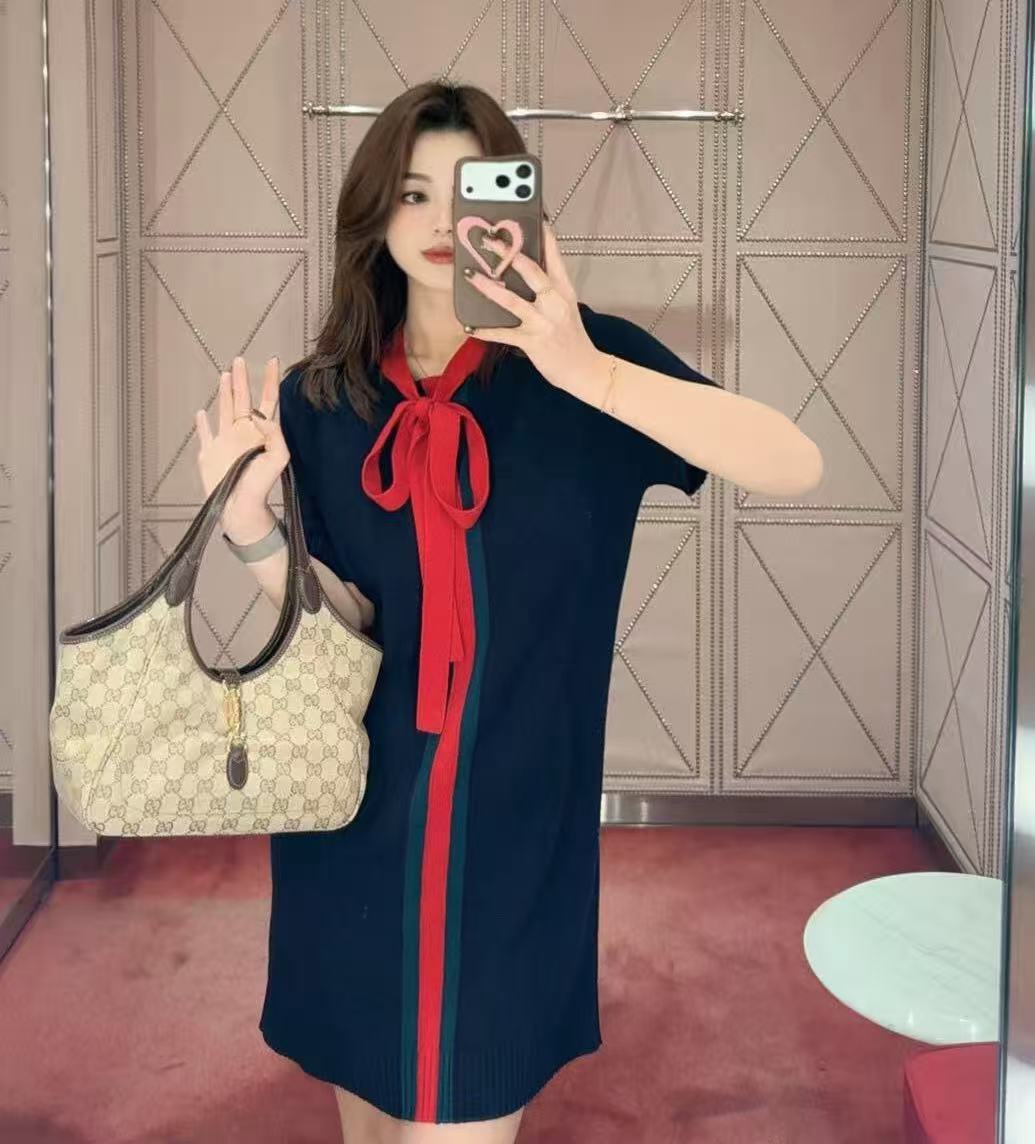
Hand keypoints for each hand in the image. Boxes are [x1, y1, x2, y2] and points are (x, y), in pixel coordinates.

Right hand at [194, 356, 287, 524]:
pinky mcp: (209, 454)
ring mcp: (225, 442)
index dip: (270, 381)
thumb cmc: (260, 486)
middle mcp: (243, 433)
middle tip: (240, 359)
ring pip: (225, 410)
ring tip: (226, 374)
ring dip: (225, 392)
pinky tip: (201, 412)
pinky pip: (205, 434)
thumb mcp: (277, 458)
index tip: (274, 362)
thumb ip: (274, 434)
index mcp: (260, 433)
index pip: (267, 401)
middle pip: (243, 399)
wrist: (238, 507)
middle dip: (242, 379)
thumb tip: (260, 414)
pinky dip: (202, 424)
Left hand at [461, 219, 601, 390]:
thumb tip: (524, 269)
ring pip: (512, 300)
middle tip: (489, 239)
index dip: (543, 233)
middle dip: (508, 253)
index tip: (531, 213)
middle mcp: (554, 302)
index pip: (554, 255)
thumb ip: (549, 287)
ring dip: (488, 287)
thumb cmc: (572, 337)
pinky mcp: (532, 342)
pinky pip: (503, 334)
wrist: (585, 370)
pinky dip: (485, 331)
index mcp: (564, 289)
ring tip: (470, 275)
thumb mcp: (566, 306)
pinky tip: (468, 327)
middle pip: (531, 270)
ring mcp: (543, 322)